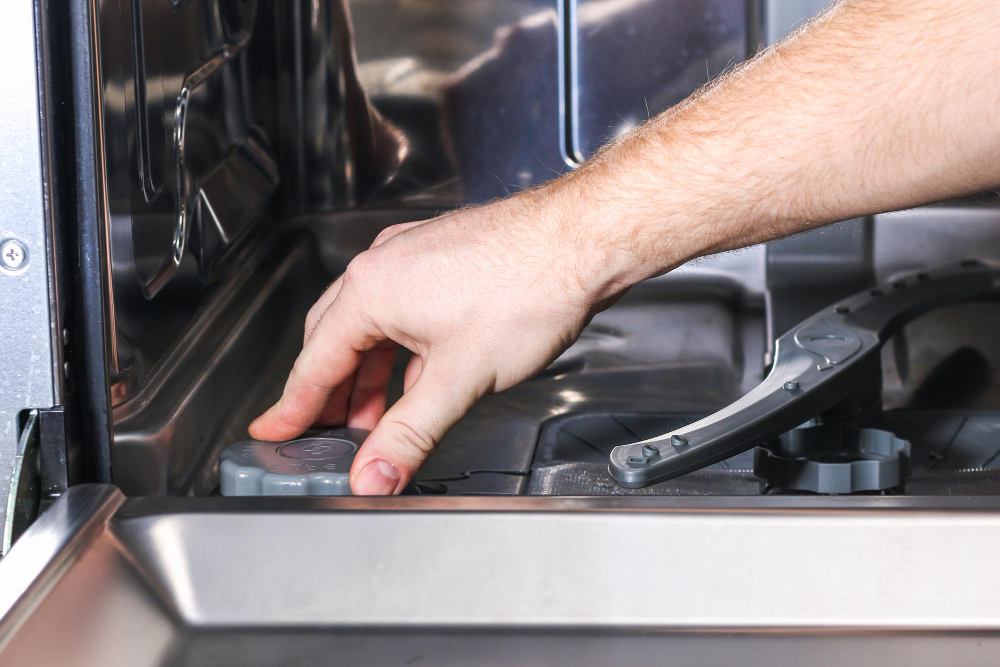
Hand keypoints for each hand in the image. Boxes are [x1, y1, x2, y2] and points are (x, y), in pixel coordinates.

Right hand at [249, 188, 621, 493]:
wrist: (583, 239)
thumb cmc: (529, 286)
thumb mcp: (460, 379)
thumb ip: (410, 435)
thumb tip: (374, 475)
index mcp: (370, 291)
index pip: (314, 363)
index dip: (293, 407)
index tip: (274, 429)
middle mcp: (384, 265)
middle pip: (336, 340)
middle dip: (330, 392)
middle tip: (324, 432)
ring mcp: (415, 256)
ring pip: (373, 325)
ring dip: (368, 373)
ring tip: (374, 415)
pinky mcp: (445, 257)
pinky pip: (404, 308)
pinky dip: (400, 349)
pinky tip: (417, 376)